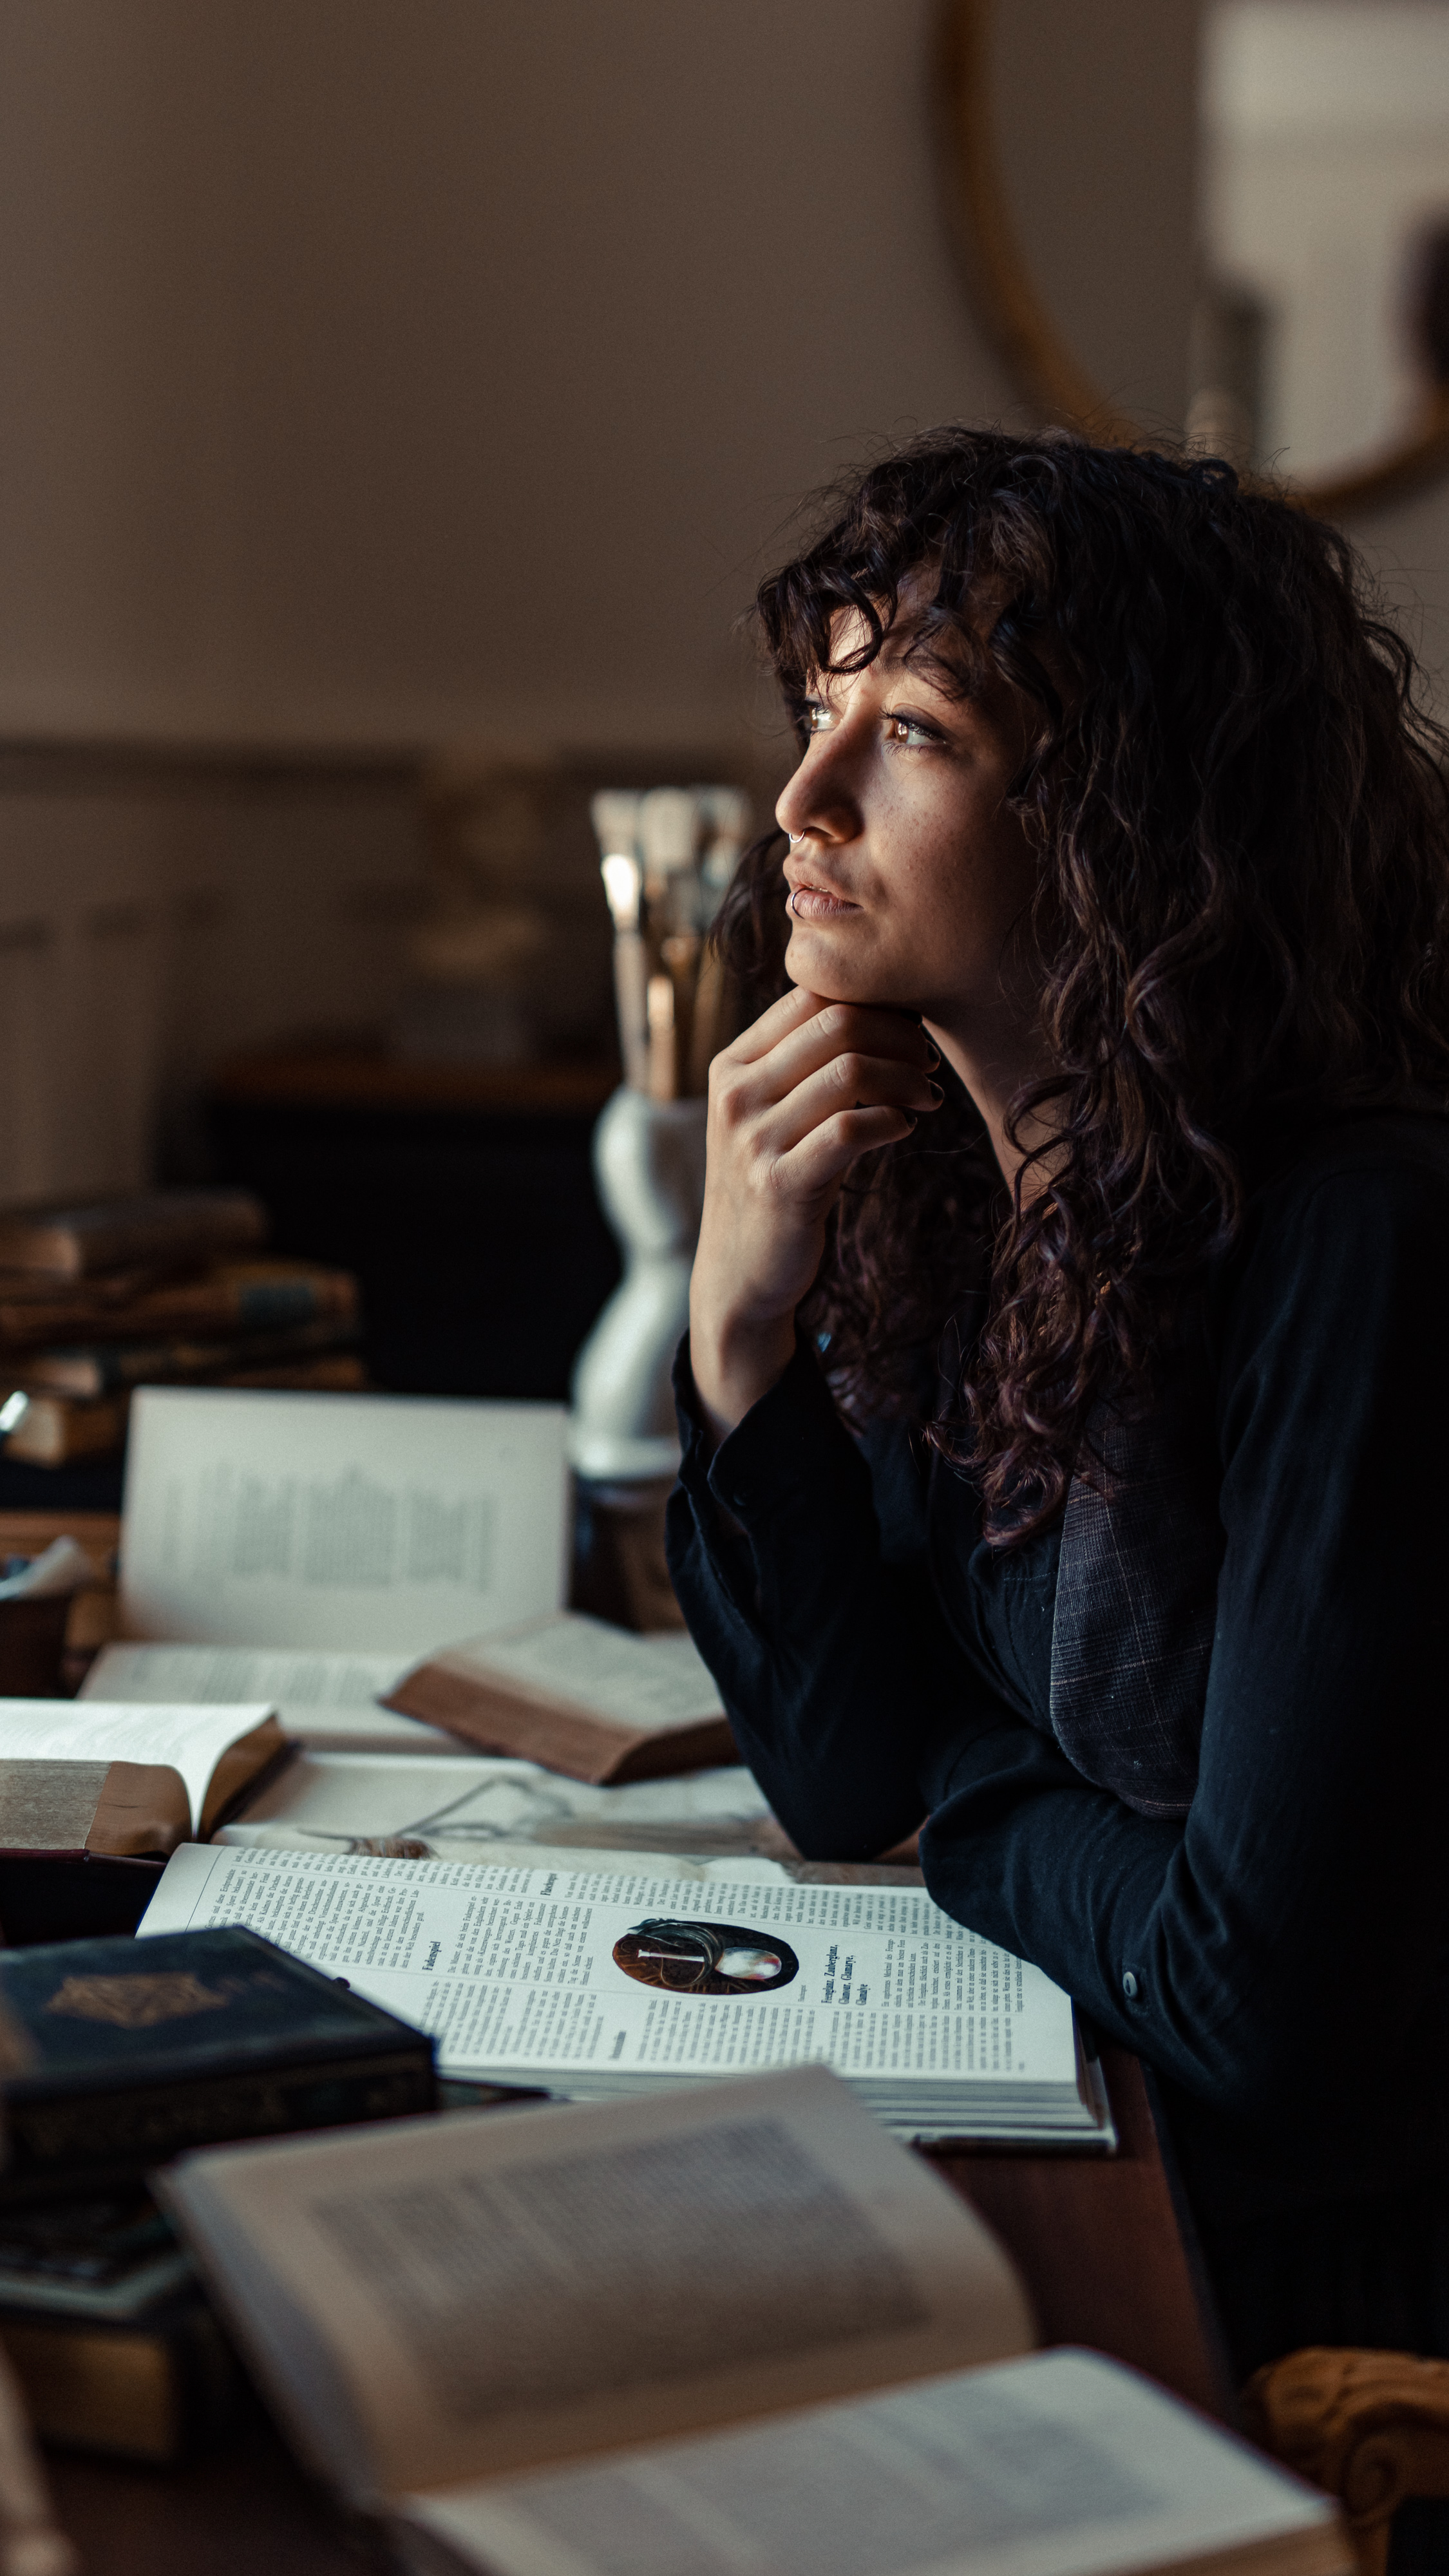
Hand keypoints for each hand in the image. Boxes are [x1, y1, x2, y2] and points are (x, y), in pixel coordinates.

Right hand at [689, 986, 940, 1444]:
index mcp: (733, 1066)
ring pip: (850, 1072)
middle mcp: (736, 1095)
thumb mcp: (773, 1115)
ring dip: (906, 1079)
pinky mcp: (780, 1184)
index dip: (873, 1000)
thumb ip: (806, 1065)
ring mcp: (753, 1140)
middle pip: (836, 1023)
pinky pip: (851, 1129)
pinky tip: (905, 1128)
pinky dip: (891, 1121)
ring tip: (927, 1096)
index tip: (908, 1028)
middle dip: (900, 1035)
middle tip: (929, 1063)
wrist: (740, 1273)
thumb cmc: (774, 1182)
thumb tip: (887, 1009)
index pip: (810, 995)